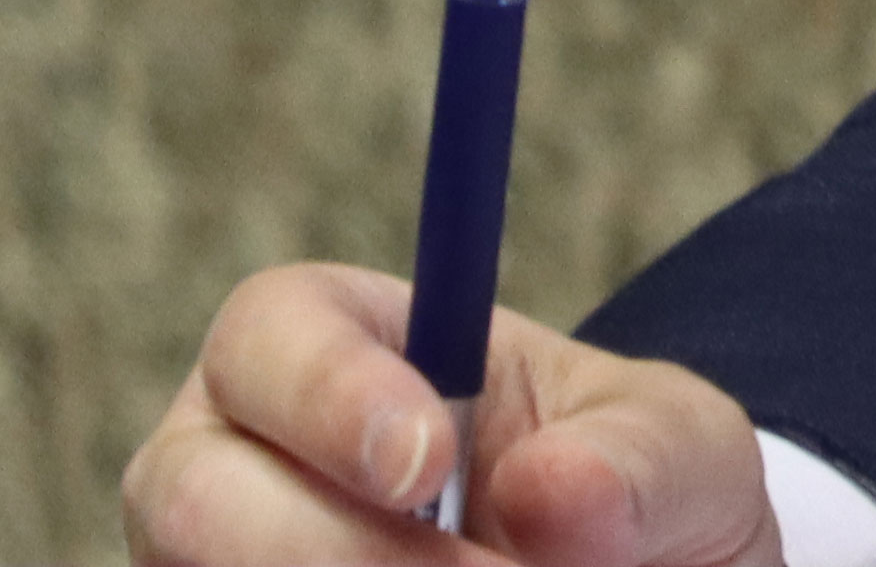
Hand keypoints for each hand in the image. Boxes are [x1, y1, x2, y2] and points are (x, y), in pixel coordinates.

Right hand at [119, 260, 784, 566]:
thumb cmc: (637, 503)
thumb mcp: (684, 454)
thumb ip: (640, 457)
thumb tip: (552, 487)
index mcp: (339, 346)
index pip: (272, 330)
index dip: (329, 393)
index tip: (427, 462)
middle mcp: (238, 466)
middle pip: (191, 497)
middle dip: (335, 552)